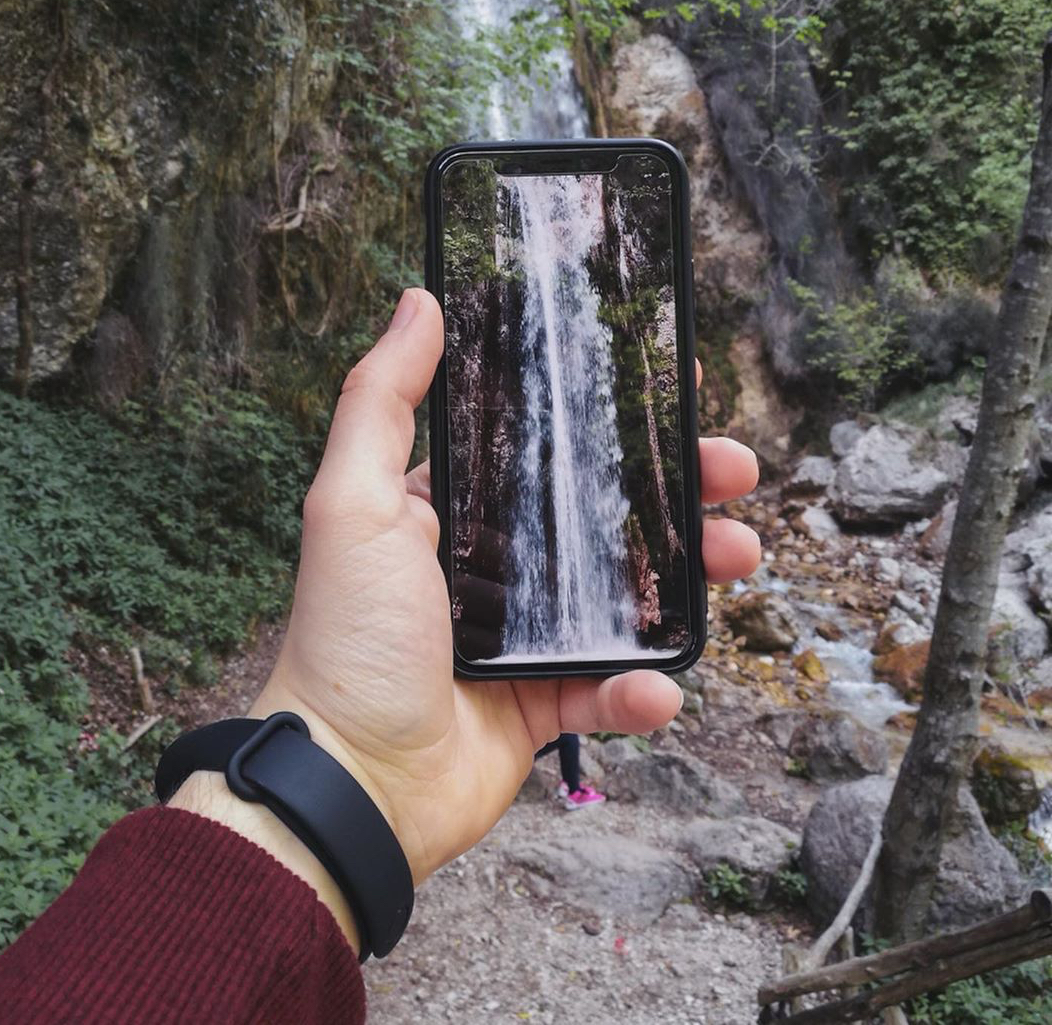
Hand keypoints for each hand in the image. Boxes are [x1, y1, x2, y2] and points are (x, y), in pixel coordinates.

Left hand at [178, 288, 759, 943]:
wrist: (347, 783)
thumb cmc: (345, 636)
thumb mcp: (352, 500)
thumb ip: (384, 399)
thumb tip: (419, 301)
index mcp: (452, 514)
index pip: (543, 451)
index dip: (607, 424)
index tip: (670, 397)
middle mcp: (492, 569)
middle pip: (603, 518)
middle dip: (676, 493)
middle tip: (734, 473)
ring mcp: (522, 639)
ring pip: (625, 596)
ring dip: (689, 578)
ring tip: (739, 559)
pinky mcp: (543, 706)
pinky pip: (611, 690)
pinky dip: (642, 688)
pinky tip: (657, 683)